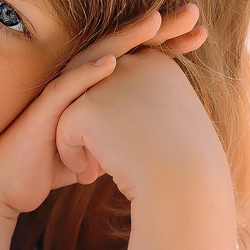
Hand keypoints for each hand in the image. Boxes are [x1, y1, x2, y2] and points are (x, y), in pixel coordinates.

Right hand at [0, 5, 204, 217]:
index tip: (201, 33)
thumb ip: (117, 136)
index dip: (168, 44)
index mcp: (94, 88)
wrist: (6, 186)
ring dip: (126, 38)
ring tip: (156, 22)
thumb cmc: (48, 164)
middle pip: (122, 45)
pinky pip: (66, 87)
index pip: (136, 57)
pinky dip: (88, 73)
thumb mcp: (94, 147)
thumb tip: (142, 145)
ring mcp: (59, 92)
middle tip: (193, 12)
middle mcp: (77, 81)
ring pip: (95, 56)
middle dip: (158, 29)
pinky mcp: (42, 110)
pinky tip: (111, 62)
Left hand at [54, 31, 227, 204]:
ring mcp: (108, 82)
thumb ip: (142, 105)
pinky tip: (89, 176)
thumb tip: (111, 108)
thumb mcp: (169, 124)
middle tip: (110, 159)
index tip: (132, 148)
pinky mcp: (87, 107)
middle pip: (93, 93)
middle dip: (96, 127)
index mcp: (156, 62)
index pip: (116, 83)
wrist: (185, 186)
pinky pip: (64, 130)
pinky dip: (71, 155)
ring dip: (82, 141)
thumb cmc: (182, 165)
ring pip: (74, 110)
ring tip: (96, 169)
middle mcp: (131, 63)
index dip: (116, 117)